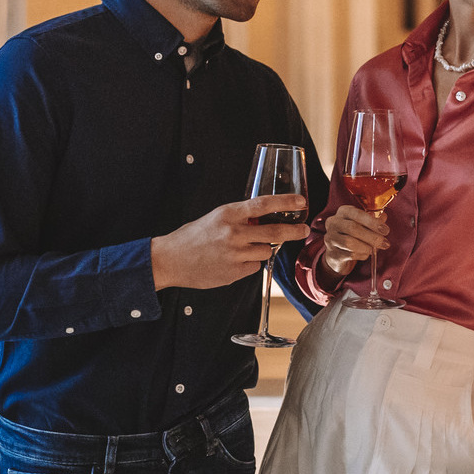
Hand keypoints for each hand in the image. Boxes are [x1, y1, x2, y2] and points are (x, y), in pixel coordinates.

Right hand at [151, 194, 307, 289]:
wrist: (169, 260)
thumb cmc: (192, 237)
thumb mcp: (216, 218)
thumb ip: (240, 218)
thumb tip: (264, 219)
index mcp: (228, 214)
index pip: (263, 204)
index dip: (285, 202)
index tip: (301, 201)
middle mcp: (234, 233)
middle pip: (275, 232)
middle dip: (294, 231)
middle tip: (303, 230)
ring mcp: (235, 254)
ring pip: (266, 251)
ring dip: (261, 250)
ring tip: (241, 249)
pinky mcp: (234, 272)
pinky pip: (254, 267)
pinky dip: (248, 264)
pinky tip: (231, 262)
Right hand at [320, 204, 389, 269]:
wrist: (338, 253)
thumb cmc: (354, 235)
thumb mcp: (364, 224)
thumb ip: (374, 219)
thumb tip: (383, 217)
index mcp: (343, 212)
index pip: (357, 213)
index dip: (372, 222)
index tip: (385, 230)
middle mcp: (333, 223)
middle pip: (353, 228)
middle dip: (372, 236)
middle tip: (385, 243)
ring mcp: (330, 239)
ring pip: (350, 243)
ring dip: (367, 247)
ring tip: (374, 249)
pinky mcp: (332, 254)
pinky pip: (350, 255)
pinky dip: (362, 255)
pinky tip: (365, 254)